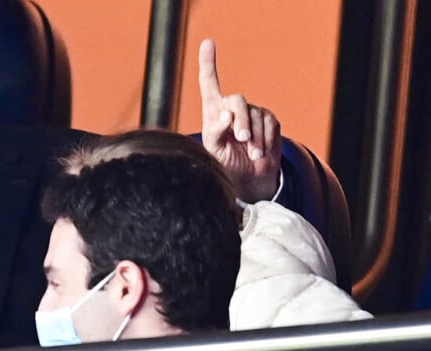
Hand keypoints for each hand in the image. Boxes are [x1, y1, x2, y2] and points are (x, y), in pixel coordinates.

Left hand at [199, 38, 280, 202]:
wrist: (249, 179)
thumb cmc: (226, 164)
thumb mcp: (214, 151)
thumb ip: (216, 132)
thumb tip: (225, 114)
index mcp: (213, 112)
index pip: (209, 84)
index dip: (208, 63)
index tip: (207, 43)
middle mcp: (232, 108)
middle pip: (237, 100)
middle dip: (241, 120)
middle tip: (242, 138)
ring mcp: (252, 113)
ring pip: (255, 115)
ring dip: (254, 138)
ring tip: (252, 155)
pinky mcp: (269, 120)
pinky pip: (269, 124)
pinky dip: (265, 140)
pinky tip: (260, 153)